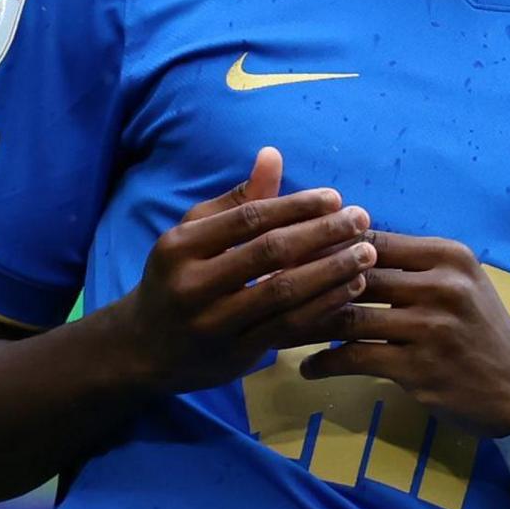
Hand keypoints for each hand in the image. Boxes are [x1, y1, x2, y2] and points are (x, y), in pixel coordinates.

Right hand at [113, 147, 376, 394]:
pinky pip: (288, 327)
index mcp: (180, 247)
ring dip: (331, 272)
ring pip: (283, 293)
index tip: (335, 197)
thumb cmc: (177, 277)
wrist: (143, 349)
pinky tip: (350, 289)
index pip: (248, 219)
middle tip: (362, 219)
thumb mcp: (194, 234)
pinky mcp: (234, 354)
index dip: (295, 206)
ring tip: (366, 254)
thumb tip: (273, 154)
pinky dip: (323, 306)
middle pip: (269, 253)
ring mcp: (214, 324)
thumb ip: (236, 199)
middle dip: (322, 233)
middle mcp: (192, 285)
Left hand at [295, 231, 509, 437]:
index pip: (372, 239)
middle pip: (355, 274)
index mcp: (447, 255)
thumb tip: (346, 241)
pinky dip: (325, 362)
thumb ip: (412, 264)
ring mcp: (430, 328)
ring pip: (350, 317)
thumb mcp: (459, 282)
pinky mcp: (419, 368)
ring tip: (280, 328)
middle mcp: (441, 285)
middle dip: (308, 281)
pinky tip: (308, 366)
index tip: (291, 252)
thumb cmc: (480, 330)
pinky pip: (356, 359)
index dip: (328, 244)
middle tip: (270, 288)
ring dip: (309, 324)